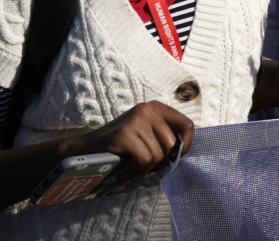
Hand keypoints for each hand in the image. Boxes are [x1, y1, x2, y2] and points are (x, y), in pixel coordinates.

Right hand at [76, 101, 193, 180]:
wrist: (85, 150)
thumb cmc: (120, 146)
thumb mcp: (146, 134)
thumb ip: (166, 134)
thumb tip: (192, 138)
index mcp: (157, 108)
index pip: (187, 125)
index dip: (186, 145)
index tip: (174, 158)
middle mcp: (148, 109)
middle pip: (173, 144)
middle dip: (161, 162)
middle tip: (145, 167)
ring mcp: (136, 120)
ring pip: (159, 155)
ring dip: (146, 169)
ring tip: (132, 168)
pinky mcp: (125, 133)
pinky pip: (145, 160)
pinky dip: (136, 171)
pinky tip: (125, 171)